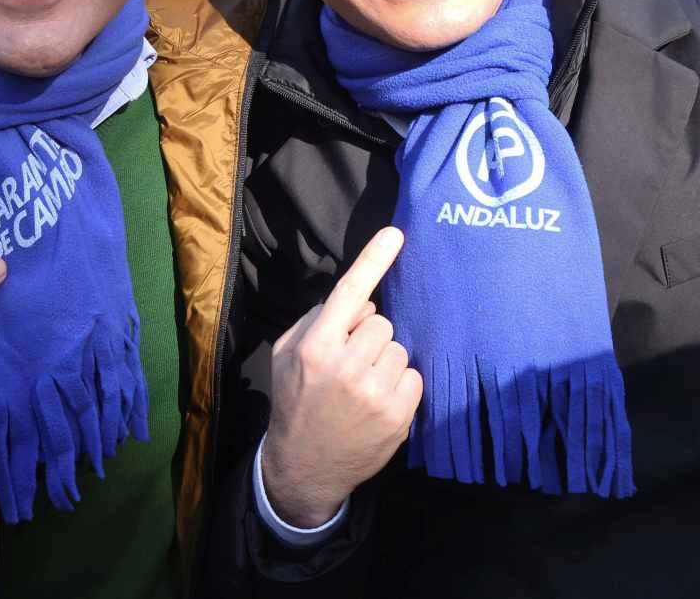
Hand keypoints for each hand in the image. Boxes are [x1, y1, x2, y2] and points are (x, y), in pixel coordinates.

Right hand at [262, 227, 421, 527]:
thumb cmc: (295, 401)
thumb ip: (317, 321)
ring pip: (399, 349)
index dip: (373, 259)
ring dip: (385, 361)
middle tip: (351, 363)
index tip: (395, 234)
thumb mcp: (286, 355)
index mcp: (315, 346)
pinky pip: (414, 377)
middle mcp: (346, 365)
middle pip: (381, 323)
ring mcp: (374, 391)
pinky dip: (400, 385)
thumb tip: (361, 301)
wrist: (304, 466)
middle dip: (369, 337)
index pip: (349, 292)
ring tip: (362, 386)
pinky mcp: (398, 415)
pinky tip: (378, 402)